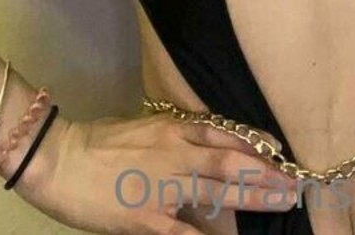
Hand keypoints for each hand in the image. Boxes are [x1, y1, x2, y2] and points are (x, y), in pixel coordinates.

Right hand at [8, 111, 299, 232]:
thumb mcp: (144, 129)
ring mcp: (163, 186)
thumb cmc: (99, 143)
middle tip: (295, 186)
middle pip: (231, 163)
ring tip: (280, 203)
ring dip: (252, 198)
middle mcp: (176, 153)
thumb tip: (205, 151)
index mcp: (173, 129)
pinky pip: (185, 231)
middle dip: (266, 175)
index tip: (279, 153)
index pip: (224, 136)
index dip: (254, 145)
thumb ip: (177, 140)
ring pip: (218, 192)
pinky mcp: (146, 217)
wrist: (59, 158)